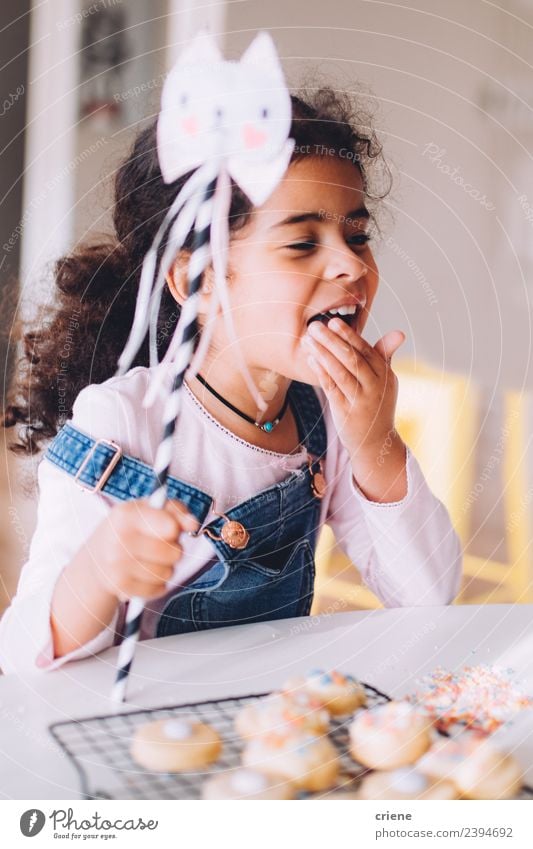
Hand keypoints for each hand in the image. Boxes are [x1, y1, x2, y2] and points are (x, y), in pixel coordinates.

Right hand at [89, 499, 198, 600]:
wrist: (96, 557)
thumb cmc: (130, 529)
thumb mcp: (147, 510)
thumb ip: (175, 511)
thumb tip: (193, 524)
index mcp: (126, 515)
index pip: (171, 527)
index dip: (176, 529)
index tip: (171, 528)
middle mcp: (119, 540)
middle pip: (174, 552)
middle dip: (174, 549)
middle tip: (161, 545)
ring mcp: (117, 566)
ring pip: (168, 573)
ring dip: (166, 567)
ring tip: (151, 559)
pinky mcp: (120, 587)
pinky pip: (159, 589)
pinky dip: (158, 583)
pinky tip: (145, 574)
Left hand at [304, 317, 406, 501]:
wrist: (376, 442)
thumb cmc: (376, 405)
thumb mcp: (385, 381)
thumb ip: (385, 356)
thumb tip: (399, 333)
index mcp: (385, 375)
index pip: (366, 351)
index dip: (349, 336)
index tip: (333, 321)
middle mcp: (375, 387)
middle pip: (352, 359)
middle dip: (332, 341)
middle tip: (314, 326)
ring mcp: (361, 401)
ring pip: (340, 373)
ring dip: (322, 354)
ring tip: (307, 340)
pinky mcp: (346, 412)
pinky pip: (332, 389)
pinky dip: (321, 372)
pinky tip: (310, 360)